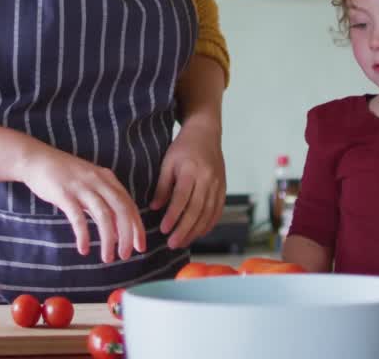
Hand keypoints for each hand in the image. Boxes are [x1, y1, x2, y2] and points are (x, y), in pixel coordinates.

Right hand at [15, 144, 145, 262]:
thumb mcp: (89, 186)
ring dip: (108, 239)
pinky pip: (78, 218)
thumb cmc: (64, 175)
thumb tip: (117, 233)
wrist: (37, 160)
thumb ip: (103, 205)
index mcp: (107, 179)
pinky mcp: (64, 194)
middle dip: (127, 235)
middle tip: (126, 255)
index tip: (139, 246)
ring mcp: (82, 187)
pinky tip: (83, 249)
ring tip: (107, 258)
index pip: (129, 205)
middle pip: (121, 210)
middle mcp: (98, 181)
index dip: (137, 227)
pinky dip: (83, 235)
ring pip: (103, 216)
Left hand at [150, 114, 224, 248]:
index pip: (182, 198)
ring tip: (182, 242)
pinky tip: (199, 233)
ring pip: (208, 213)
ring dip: (196, 231)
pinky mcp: (223, 188)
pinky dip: (208, 224)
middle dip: (184, 229)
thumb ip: (163, 186)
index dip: (173, 215)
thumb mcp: (167, 163)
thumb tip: (155, 208)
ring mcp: (218, 184)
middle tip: (172, 243)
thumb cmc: (183, 148)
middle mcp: (207, 179)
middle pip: (197, 209)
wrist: (206, 134)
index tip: (164, 229)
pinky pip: (218, 211)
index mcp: (191, 170)